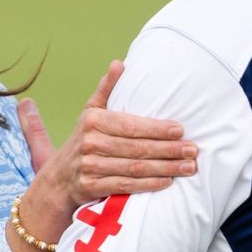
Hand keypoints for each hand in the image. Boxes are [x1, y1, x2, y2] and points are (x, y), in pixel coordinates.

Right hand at [26, 60, 196, 213]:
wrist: (58, 178)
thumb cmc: (83, 139)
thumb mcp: (90, 111)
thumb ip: (106, 89)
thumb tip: (119, 63)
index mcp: (93, 121)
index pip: (131, 125)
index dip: (157, 128)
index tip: (180, 130)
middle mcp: (90, 143)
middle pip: (137, 148)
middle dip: (168, 150)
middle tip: (192, 150)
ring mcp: (90, 167)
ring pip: (135, 168)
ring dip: (165, 168)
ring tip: (188, 167)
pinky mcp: (92, 187)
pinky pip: (126, 186)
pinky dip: (148, 185)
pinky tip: (167, 181)